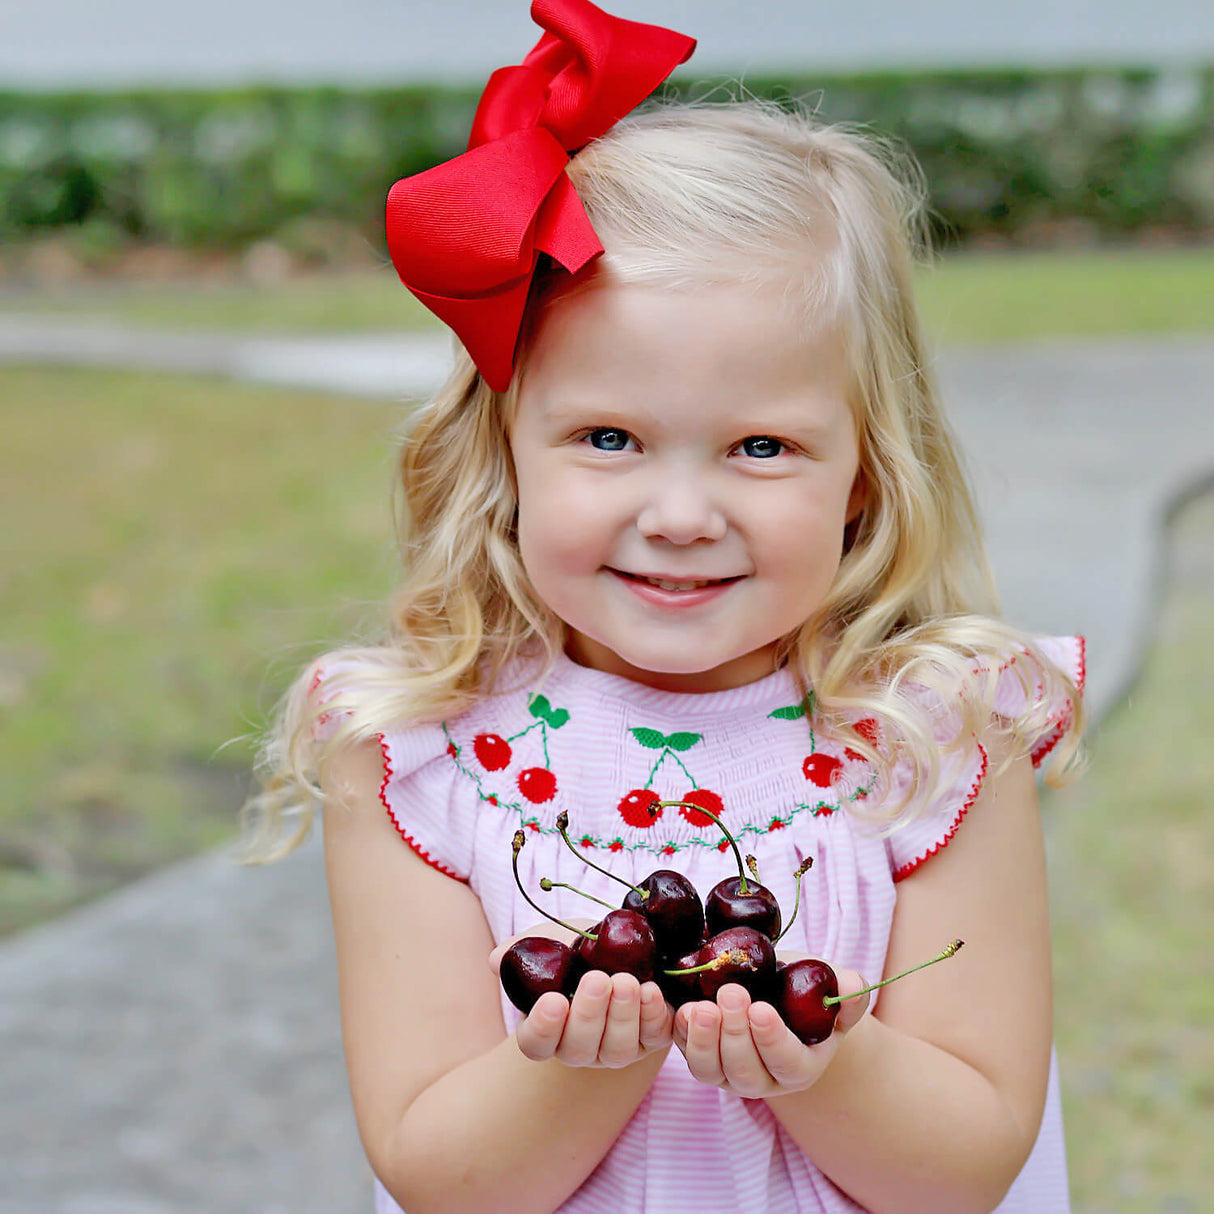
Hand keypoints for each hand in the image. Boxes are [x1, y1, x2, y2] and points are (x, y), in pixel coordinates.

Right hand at [490, 924, 673, 1067]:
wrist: (620, 943)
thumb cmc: (575, 948)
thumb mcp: (546, 941)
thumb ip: (519, 950)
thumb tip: (498, 960)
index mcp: (547, 1028)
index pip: (536, 1044)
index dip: (542, 1028)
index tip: (553, 1000)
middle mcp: (580, 1046)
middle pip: (578, 1049)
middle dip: (589, 1015)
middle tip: (597, 979)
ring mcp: (616, 1047)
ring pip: (617, 1049)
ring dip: (623, 1015)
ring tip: (627, 981)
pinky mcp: (651, 1039)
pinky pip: (654, 1038)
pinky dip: (654, 1016)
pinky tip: (651, 990)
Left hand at [673, 968, 868, 1098]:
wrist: (776, 992)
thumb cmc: (808, 992)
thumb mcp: (834, 989)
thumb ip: (850, 991)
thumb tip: (851, 990)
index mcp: (800, 1067)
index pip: (786, 1062)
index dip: (772, 1040)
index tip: (761, 1009)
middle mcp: (763, 1079)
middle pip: (745, 1070)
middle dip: (736, 1033)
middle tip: (731, 993)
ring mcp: (728, 1072)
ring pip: (710, 1070)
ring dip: (703, 1040)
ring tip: (701, 1007)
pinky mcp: (701, 1056)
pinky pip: (685, 1053)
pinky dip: (679, 1034)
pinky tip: (680, 1007)